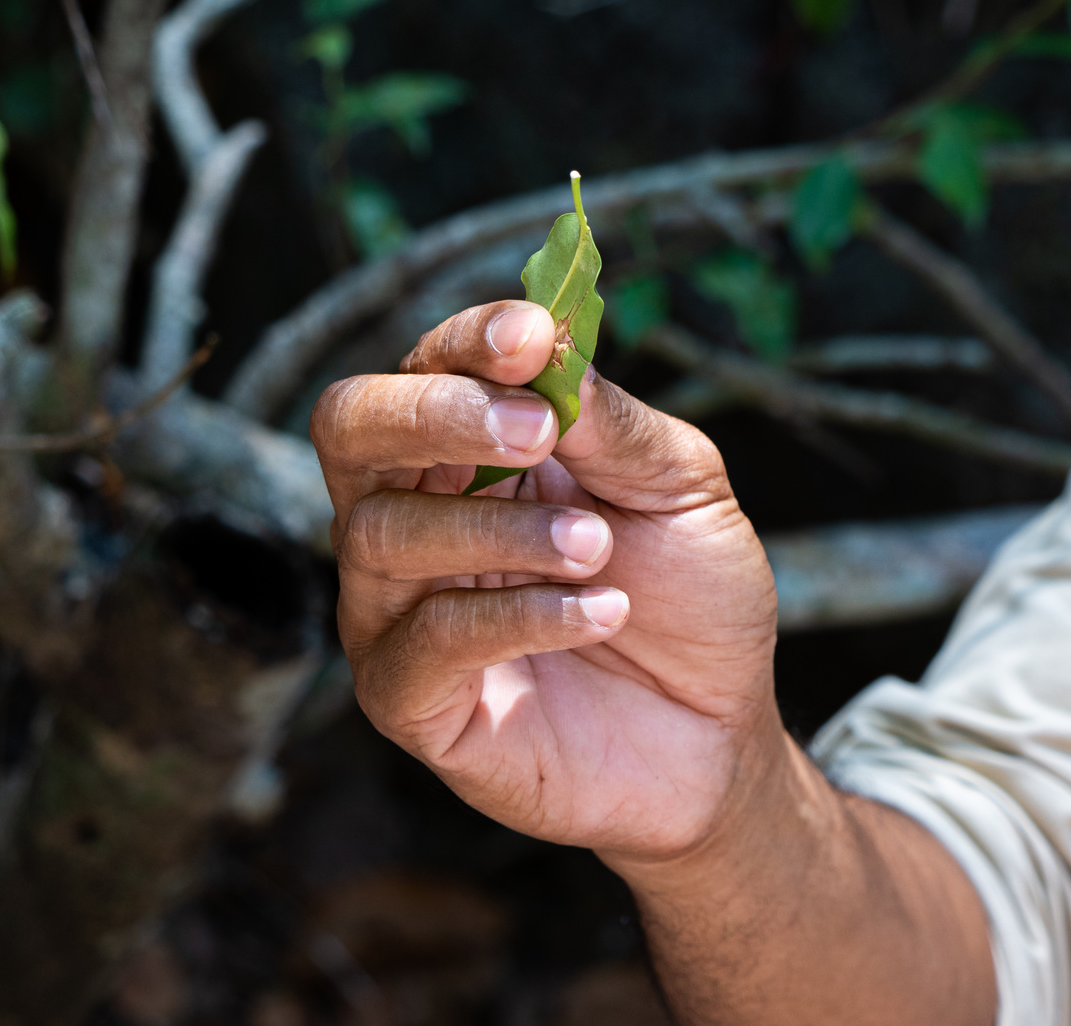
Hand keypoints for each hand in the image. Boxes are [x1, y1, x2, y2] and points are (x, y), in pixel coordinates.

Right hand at [311, 300, 782, 861]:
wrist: (719, 733)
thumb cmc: (692, 599)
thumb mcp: (681, 488)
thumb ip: (609, 421)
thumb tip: (545, 342)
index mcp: (474, 451)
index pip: (426, 366)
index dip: (467, 341)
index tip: (531, 336)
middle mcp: (416, 516)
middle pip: (351, 429)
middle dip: (437, 413)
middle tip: (534, 431)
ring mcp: (400, 609)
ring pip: (385, 533)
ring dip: (502, 530)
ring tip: (598, 547)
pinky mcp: (413, 700)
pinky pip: (425, 641)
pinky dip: (518, 616)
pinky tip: (599, 612)